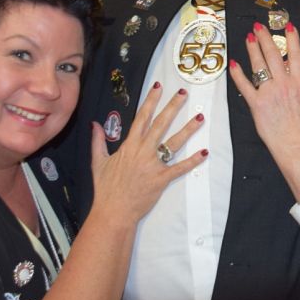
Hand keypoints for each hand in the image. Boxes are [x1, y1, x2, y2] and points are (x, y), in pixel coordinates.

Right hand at [89, 84, 206, 223]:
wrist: (113, 211)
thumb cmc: (105, 189)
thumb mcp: (98, 162)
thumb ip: (97, 141)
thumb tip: (95, 124)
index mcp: (129, 145)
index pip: (142, 117)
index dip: (150, 101)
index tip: (158, 88)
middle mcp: (143, 151)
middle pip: (161, 124)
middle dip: (173, 107)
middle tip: (183, 93)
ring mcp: (154, 164)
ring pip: (174, 142)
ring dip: (188, 130)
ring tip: (199, 118)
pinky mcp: (162, 179)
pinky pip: (180, 167)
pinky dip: (193, 161)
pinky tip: (204, 152)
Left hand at [229, 22, 299, 199]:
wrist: (297, 148)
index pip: (295, 55)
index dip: (291, 38)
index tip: (287, 25)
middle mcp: (284, 85)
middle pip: (273, 55)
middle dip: (265, 38)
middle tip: (259, 26)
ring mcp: (269, 93)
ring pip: (259, 66)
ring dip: (253, 49)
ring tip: (249, 37)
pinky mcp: (257, 104)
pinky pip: (245, 86)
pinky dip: (238, 75)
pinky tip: (234, 64)